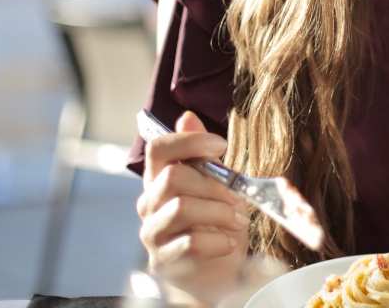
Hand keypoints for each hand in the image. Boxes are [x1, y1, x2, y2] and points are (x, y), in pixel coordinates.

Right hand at [137, 111, 250, 303]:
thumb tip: (188, 117)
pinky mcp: (162, 261)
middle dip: (214, 184)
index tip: (221, 146)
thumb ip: (202, 155)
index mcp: (160, 178)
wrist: (216, 270)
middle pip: (172, 176)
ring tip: (238, 220)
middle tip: (238, 197)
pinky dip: (217, 240)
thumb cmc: (216, 222)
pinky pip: (189, 243)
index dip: (189, 141)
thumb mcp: (217, 184)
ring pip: (181, 207)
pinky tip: (229, 242)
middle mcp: (150, 203)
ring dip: (218, 212)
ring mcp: (153, 232)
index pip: (158, 148)